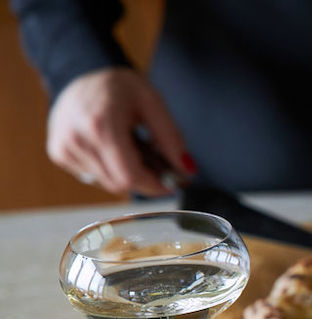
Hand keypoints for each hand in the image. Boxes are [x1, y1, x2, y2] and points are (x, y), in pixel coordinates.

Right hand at [46, 67, 193, 195]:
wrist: (83, 73)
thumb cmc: (120, 87)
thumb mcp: (153, 104)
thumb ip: (171, 138)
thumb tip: (187, 169)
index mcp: (100, 125)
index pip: (129, 176)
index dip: (154, 186)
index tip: (171, 184)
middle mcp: (77, 139)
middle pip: (119, 184)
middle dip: (144, 181)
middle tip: (157, 165)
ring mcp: (64, 148)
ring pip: (107, 183)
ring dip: (126, 174)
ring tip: (132, 148)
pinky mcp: (58, 154)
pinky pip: (93, 177)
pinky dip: (109, 169)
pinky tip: (113, 148)